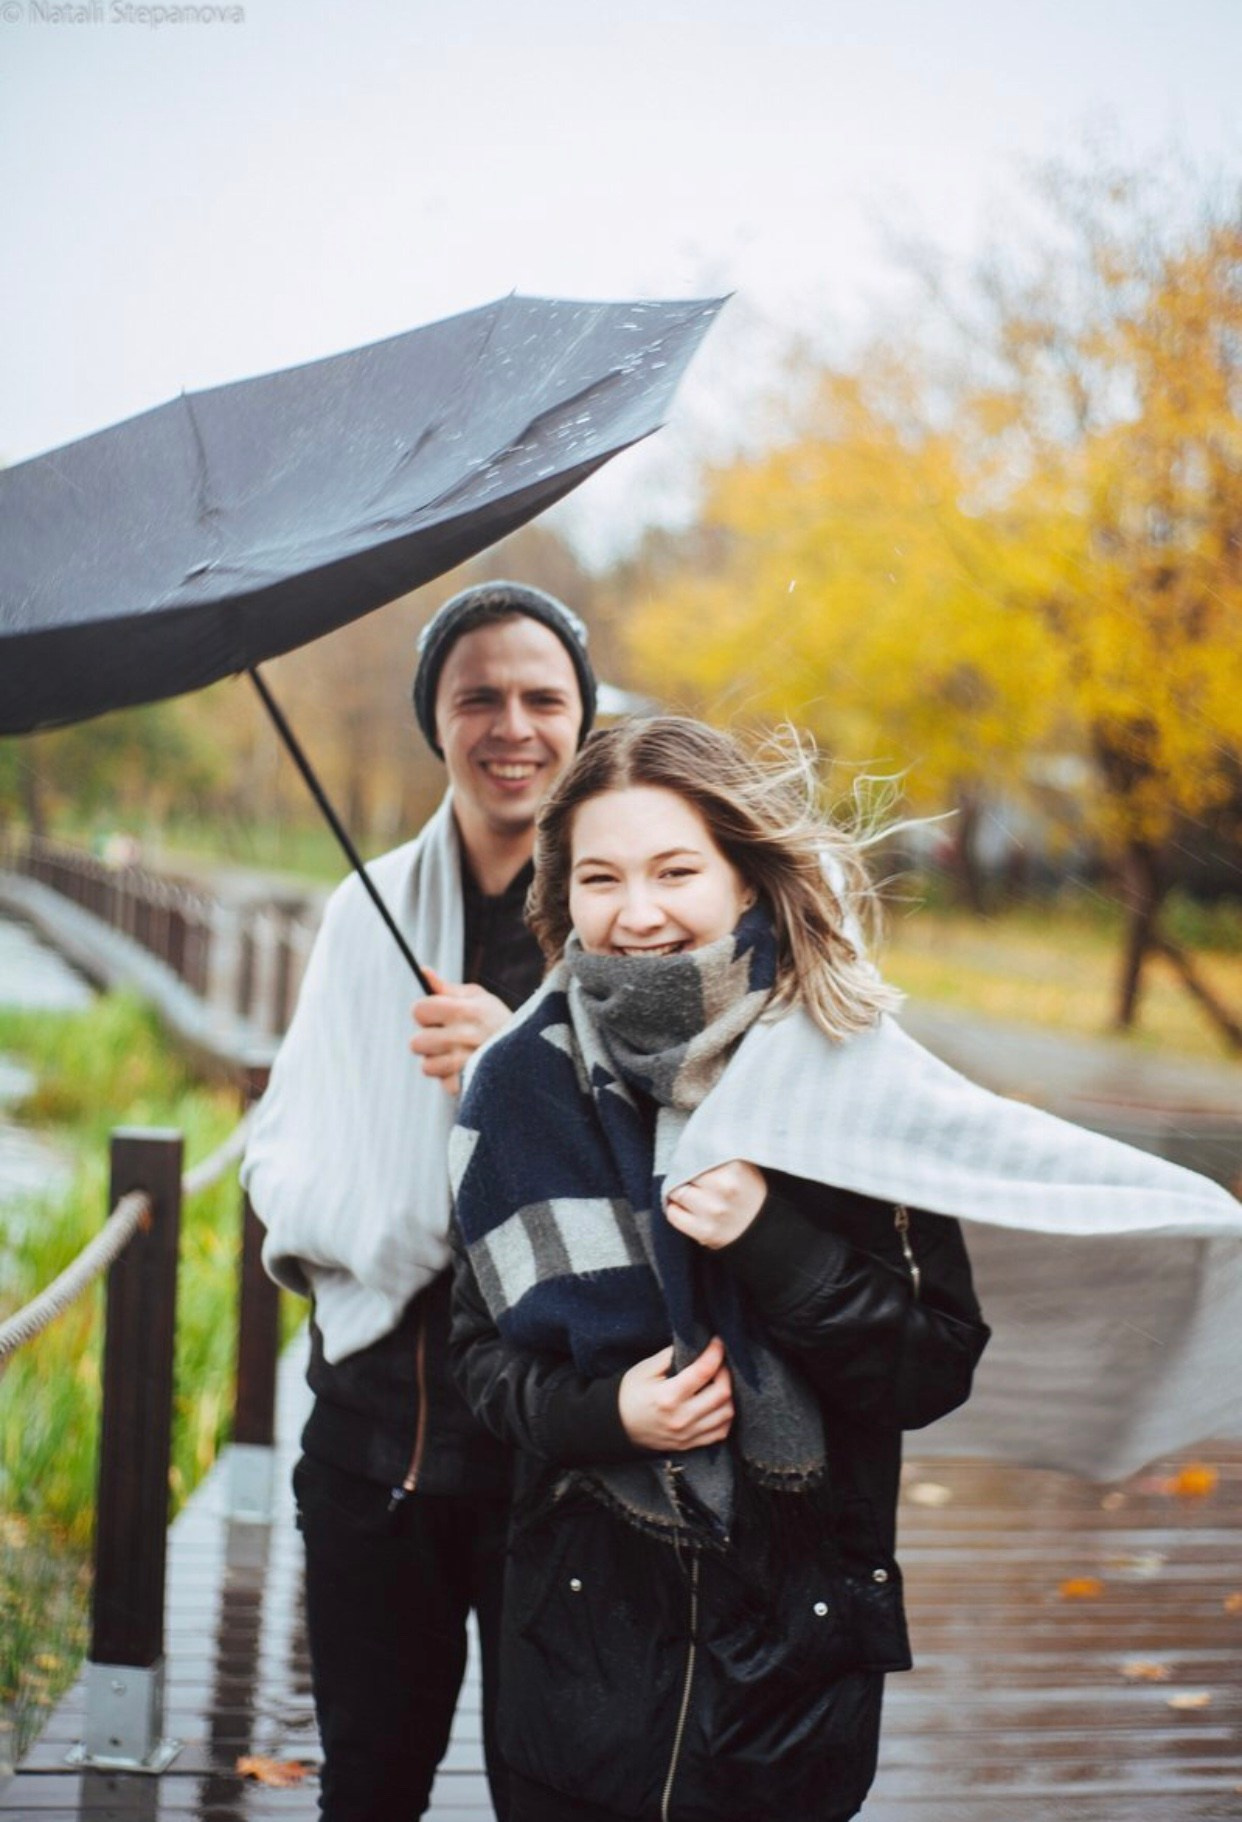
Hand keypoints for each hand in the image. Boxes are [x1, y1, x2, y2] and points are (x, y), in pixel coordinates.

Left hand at [409, 968, 509, 1095]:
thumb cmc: (500, 1023)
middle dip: (430, 1042)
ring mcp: (464, 1063)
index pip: (418, 1010)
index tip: (438, 1017)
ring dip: (441, 1063)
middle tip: (450, 1040)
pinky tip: (471, 1071)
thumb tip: (422, 971)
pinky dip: (456, 1080)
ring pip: (427, 1066)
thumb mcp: (481, 999)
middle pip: (416, 1043)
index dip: (426, 1014)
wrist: (536, 1055)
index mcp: (463, 1010)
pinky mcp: (469, 1086)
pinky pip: (445, 1084)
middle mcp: (462, 1036)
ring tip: (462, 1057)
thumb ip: (447, 989)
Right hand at [617, 1335, 733, 1451]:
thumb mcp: (645, 1369)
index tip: (718, 1342)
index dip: (715, 1353)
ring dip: (729, 1395)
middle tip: (719, 1362)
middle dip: (726, 1372)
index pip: (704, 1371)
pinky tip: (718, 1404)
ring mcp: (688, 1434)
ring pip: (726, 1414)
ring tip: (719, 1382)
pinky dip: (725, 1416)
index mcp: (668, 1396)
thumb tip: (695, 1344)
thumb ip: (671, 1355)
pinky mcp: (690, 1444)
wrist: (617, 1426)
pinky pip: (721, 1432)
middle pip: (722, 1393)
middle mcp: (682, 1417)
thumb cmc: (630, 1393)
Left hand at [664, 1160, 766, 1249]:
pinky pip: (674, 1215)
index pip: (696, 1153)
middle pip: (684, 1171)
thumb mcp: (741, 1165)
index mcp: (735, 1168)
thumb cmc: (748, 1192)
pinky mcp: (704, 1231)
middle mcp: (724, 1188)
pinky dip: (675, 1209)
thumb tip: (692, 1141)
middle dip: (685, 1173)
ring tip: (690, 1192)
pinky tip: (686, 1208)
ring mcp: (713, 1211)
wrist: (764, 1228)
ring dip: (679, 1191)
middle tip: (692, 1176)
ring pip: (676, 1192)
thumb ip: (718, 1152)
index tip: (691, 1158)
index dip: (691, 1155)